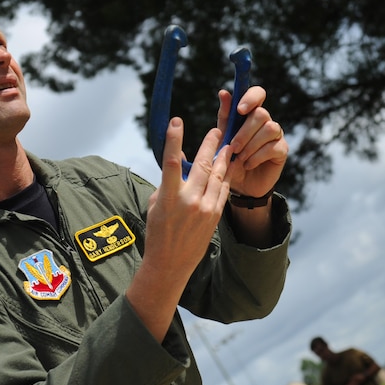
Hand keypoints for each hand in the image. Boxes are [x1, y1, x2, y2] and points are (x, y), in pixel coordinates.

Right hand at [127, 118, 231, 339]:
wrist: (170, 263)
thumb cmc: (157, 232)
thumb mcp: (155, 206)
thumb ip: (167, 185)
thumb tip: (177, 169)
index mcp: (168, 196)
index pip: (171, 161)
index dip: (174, 139)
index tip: (176, 121)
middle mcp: (189, 200)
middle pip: (202, 164)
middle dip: (210, 144)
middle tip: (217, 129)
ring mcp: (205, 208)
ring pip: (217, 175)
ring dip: (222, 158)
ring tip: (227, 144)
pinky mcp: (215, 215)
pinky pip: (223, 190)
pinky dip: (225, 176)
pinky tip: (228, 167)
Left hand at [217, 86, 287, 197]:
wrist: (239, 185)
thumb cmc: (230, 159)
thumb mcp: (223, 138)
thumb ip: (225, 117)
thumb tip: (223, 93)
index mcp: (250, 114)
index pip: (258, 94)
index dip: (251, 98)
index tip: (239, 110)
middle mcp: (266, 121)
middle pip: (261, 113)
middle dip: (244, 131)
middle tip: (233, 147)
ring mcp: (276, 135)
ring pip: (269, 129)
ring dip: (251, 145)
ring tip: (240, 157)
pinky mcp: (282, 150)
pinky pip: (273, 147)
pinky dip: (257, 156)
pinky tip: (248, 164)